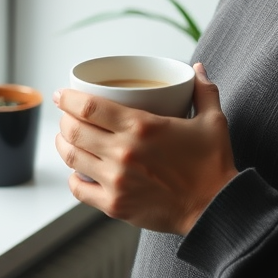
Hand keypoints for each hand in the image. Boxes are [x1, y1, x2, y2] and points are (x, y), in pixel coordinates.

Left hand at [54, 62, 237, 234]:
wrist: (217, 209)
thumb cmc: (213, 164)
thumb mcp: (213, 120)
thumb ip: (203, 90)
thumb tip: (198, 68)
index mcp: (141, 126)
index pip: (89, 107)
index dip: (68, 98)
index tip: (61, 94)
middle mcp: (123, 152)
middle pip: (74, 130)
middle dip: (64, 119)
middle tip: (65, 115)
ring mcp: (116, 181)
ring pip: (72, 157)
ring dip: (63, 144)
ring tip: (65, 138)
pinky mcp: (115, 205)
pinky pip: (79, 190)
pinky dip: (73, 178)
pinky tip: (77, 171)